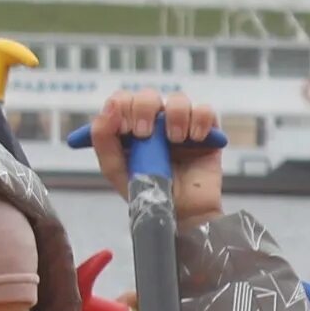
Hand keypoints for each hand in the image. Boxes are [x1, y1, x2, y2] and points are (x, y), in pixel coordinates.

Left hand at [89, 90, 223, 223]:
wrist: (180, 215)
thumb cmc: (147, 194)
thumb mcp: (115, 169)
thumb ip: (103, 138)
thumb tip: (111, 106)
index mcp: (130, 128)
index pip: (123, 99)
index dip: (123, 107)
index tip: (126, 130)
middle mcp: (155, 123)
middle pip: (148, 95)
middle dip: (144, 110)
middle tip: (145, 135)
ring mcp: (182, 126)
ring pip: (178, 99)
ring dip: (175, 115)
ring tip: (175, 140)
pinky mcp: (207, 133)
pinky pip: (205, 111)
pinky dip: (200, 120)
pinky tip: (195, 138)